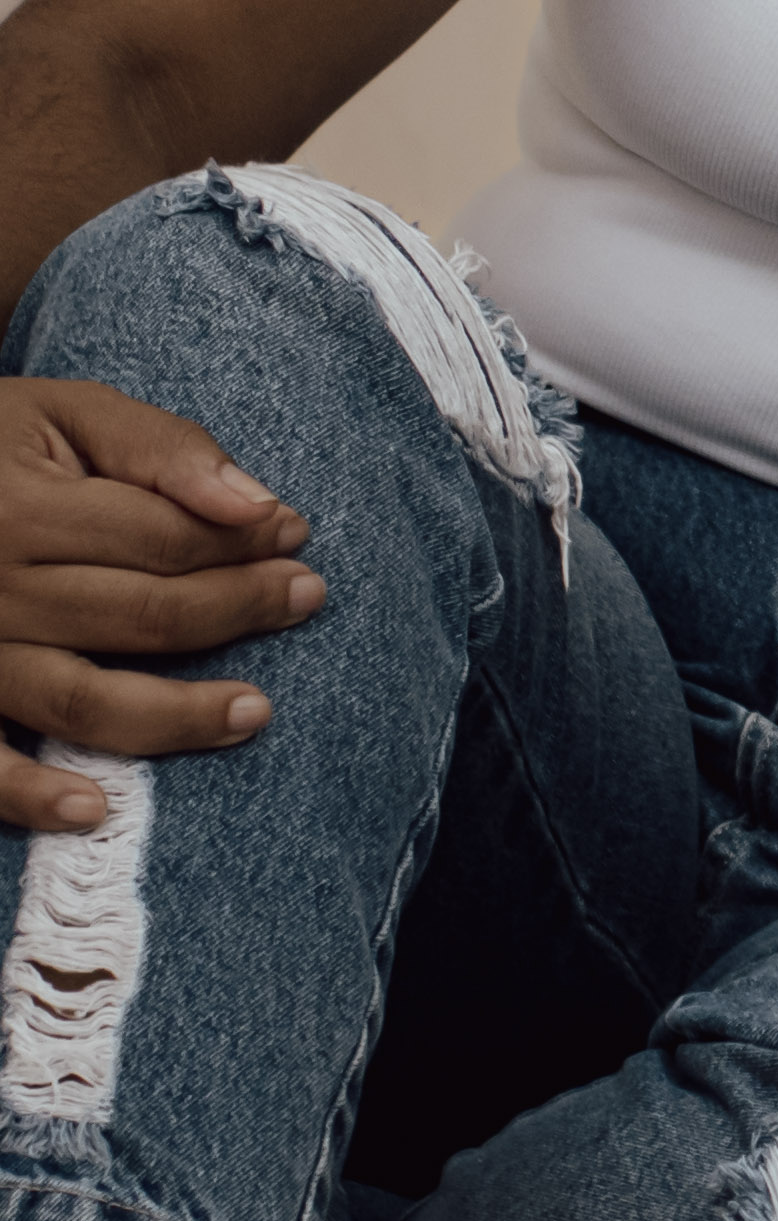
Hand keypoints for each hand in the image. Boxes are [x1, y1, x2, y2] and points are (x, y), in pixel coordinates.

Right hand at [0, 378, 325, 834]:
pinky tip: (94, 808)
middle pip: (140, 616)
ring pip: (80, 699)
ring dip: (174, 716)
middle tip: (306, 597)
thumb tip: (256, 505)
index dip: (243, 541)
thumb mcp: (69, 412)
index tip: (295, 533)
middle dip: (238, 609)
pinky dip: (28, 795)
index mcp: (23, 509)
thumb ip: (162, 449)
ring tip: (254, 712)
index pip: (163, 538)